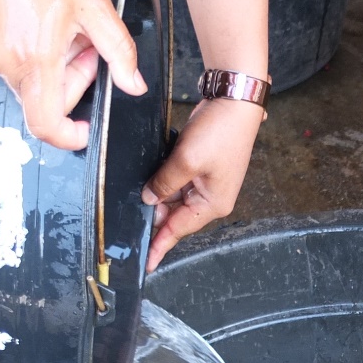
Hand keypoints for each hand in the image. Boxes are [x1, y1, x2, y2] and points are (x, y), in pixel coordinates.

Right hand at [0, 0, 147, 149]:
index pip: (47, 126)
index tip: (86, 129)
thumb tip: (133, 83)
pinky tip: (47, 21)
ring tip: (67, 26)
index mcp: (35, 61)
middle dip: (76, 79)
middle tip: (88, 45)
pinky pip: (16, 60)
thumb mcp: (93, 8)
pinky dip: (38, 50)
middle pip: (48, 100)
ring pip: (33, 80)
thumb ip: (119, 52)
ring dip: (58, 63)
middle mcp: (6, 61)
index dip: (70, 137)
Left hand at [140, 99, 263, 272]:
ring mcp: (206, 182)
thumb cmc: (220, 133)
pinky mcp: (200, 166)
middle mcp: (210, 198)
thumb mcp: (186, 161)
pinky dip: (162, 183)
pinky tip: (148, 182)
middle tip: (127, 222)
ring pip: (174, 198)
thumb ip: (164, 182)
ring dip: (157, 198)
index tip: (146, 263)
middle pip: (175, 216)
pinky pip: (177, 182)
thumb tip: (149, 198)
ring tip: (135, 200)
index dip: (160, 245)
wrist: (235, 100)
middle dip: (154, 217)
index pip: (179, 230)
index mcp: (213, 204)